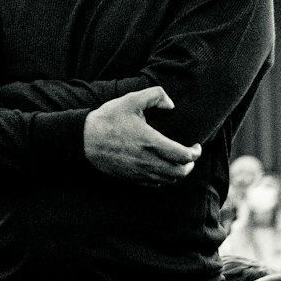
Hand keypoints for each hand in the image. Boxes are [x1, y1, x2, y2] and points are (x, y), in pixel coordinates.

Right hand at [83, 86, 200, 184]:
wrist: (84, 139)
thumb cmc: (108, 119)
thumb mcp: (130, 100)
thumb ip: (154, 96)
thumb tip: (171, 105)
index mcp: (152, 142)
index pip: (184, 156)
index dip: (196, 153)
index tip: (196, 146)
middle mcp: (149, 162)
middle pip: (181, 173)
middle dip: (190, 165)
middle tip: (190, 156)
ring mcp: (141, 173)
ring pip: (169, 181)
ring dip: (178, 173)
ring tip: (177, 162)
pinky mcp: (132, 179)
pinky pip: (156, 185)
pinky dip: (164, 179)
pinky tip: (161, 169)